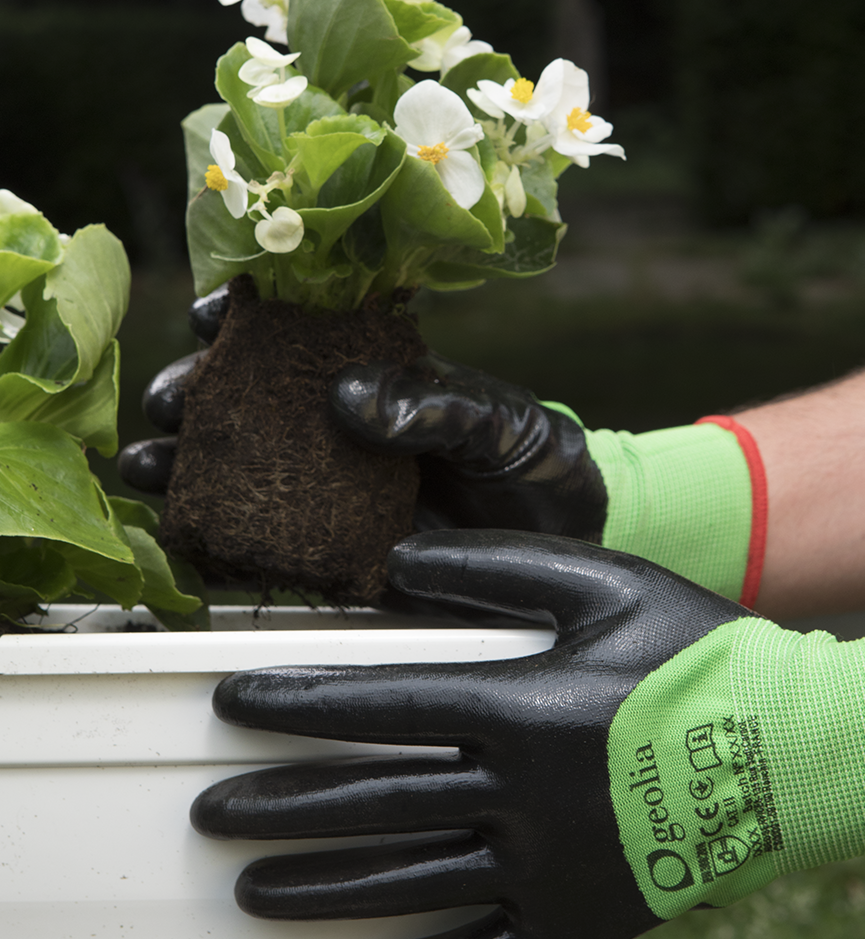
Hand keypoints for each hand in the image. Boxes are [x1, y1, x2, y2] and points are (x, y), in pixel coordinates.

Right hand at [119, 288, 606, 540]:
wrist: (561, 543)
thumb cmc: (536, 461)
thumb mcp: (502, 422)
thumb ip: (438, 403)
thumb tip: (351, 398)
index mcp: (379, 371)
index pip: (300, 329)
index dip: (246, 316)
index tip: (209, 316)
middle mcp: (343, 423)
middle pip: (249, 397)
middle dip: (194, 392)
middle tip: (171, 403)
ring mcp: (333, 483)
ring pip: (242, 464)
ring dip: (185, 461)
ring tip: (152, 468)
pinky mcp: (336, 544)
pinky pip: (267, 535)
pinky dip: (218, 532)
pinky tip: (186, 531)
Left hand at [190, 531, 747, 938]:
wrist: (793, 753)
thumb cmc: (695, 657)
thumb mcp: (603, 583)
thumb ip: (497, 567)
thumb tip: (401, 564)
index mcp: (517, 704)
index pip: (374, 703)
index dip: (292, 704)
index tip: (229, 704)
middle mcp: (515, 792)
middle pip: (369, 802)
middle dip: (277, 807)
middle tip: (209, 812)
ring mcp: (542, 867)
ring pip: (403, 884)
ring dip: (318, 889)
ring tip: (251, 891)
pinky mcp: (574, 923)